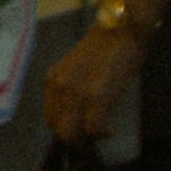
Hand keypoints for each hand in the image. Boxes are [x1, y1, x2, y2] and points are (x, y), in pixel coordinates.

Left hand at [39, 15, 149, 151]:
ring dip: (88, 138)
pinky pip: (95, 127)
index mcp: (52, 81)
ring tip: (101, 132)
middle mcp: (59, 87)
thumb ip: (71, 90)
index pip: (50, 118)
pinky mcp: (98, 95)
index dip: (65, 130)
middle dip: (75, 140)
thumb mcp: (77, 70)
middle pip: (59, 129)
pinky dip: (102, 133)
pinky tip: (110, 129)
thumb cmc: (104, 49)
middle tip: (92, 138)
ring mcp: (77, 92)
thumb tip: (76, 117)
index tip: (80, 132)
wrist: (120, 30)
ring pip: (73, 132)